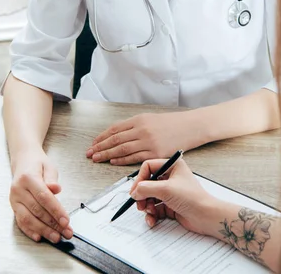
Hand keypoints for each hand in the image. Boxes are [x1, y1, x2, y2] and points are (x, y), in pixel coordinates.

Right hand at [10, 150, 72, 242]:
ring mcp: (14, 200)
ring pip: (28, 219)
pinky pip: (21, 222)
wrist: (23, 161)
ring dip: (43, 230)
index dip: (55, 210)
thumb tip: (56, 189)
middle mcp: (18, 190)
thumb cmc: (37, 163)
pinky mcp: (13, 207)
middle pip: (37, 210)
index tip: (66, 221)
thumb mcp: (48, 166)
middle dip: (52, 224)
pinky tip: (39, 237)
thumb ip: (52, 179)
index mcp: (28, 178)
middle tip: (66, 232)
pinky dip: (30, 231)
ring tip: (56, 237)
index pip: (44, 197)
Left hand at [86, 112, 200, 165]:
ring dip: (107, 154)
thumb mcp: (151, 119)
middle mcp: (142, 130)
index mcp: (139, 119)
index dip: (102, 137)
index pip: (115, 129)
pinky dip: (121, 160)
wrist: (190, 127)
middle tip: (90, 153)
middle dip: (100, 147)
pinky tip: (113, 161)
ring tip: (97, 158)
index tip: (93, 143)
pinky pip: (134, 158)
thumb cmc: (172, 124)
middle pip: (115, 139)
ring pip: (122, 149)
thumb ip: (135, 126)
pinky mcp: (155, 153)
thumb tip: (117, 135)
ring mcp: (148, 142)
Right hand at [129, 158, 221, 235]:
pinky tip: (152, 220)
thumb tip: (134, 192)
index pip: (149, 167)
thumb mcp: (166, 189)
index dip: (140, 178)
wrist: (205, 216)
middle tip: (139, 204)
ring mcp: (171, 191)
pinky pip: (155, 208)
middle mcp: (171, 177)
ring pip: (150, 197)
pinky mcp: (171, 204)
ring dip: (146, 206)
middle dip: (142, 195)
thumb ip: (146, 188)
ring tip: (149, 212)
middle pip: (148, 183)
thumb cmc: (192, 198)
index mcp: (173, 166)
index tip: (135, 191)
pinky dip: (152, 214)